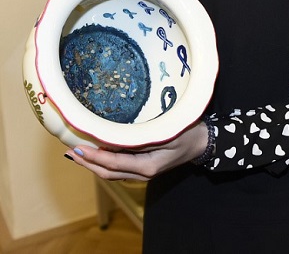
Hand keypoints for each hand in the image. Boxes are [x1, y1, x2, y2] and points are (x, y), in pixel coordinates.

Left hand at [64, 120, 207, 181]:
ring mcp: (142, 172)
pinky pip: (119, 168)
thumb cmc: (186, 133)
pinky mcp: (143, 166)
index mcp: (147, 166)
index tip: (78, 148)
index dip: (94, 157)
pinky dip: (104, 162)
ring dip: (93, 164)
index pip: (113, 164)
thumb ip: (143, 137)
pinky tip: (98, 153)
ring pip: (112, 172)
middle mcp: (142, 173)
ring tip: (78, 153)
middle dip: (88, 163)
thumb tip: (118, 136)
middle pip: (108, 172)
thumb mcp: (167, 132)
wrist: (201, 142)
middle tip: (70, 152)